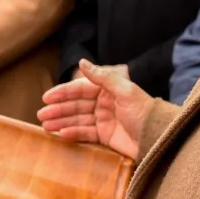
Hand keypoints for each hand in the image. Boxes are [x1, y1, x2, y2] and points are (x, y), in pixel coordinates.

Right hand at [37, 59, 152, 160]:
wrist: (158, 136)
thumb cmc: (144, 111)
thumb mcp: (125, 91)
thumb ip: (103, 77)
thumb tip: (82, 62)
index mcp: (107, 90)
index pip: (80, 89)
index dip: (63, 93)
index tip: (46, 97)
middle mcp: (103, 103)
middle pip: (76, 105)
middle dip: (58, 110)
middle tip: (41, 115)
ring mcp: (103, 120)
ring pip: (77, 119)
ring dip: (61, 122)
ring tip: (45, 126)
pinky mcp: (105, 136)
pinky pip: (85, 133)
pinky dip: (73, 133)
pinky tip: (61, 134)